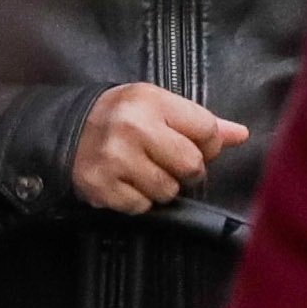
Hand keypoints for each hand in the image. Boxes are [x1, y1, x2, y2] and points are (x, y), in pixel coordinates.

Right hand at [72, 83, 250, 212]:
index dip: (209, 146)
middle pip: (191, 166)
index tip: (194, 147)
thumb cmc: (120, 117)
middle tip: (168, 163)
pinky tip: (125, 182)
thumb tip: (240, 135)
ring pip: (168, 191)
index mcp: (151, 101)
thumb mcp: (158, 106)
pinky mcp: (102, 187)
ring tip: (143, 171)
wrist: (66, 131)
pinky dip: (138, 200)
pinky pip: (142, 207)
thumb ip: (201, 122)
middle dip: (187, 171)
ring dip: (161, 187)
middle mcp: (134, 128)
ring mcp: (116, 159)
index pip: (207, 131)